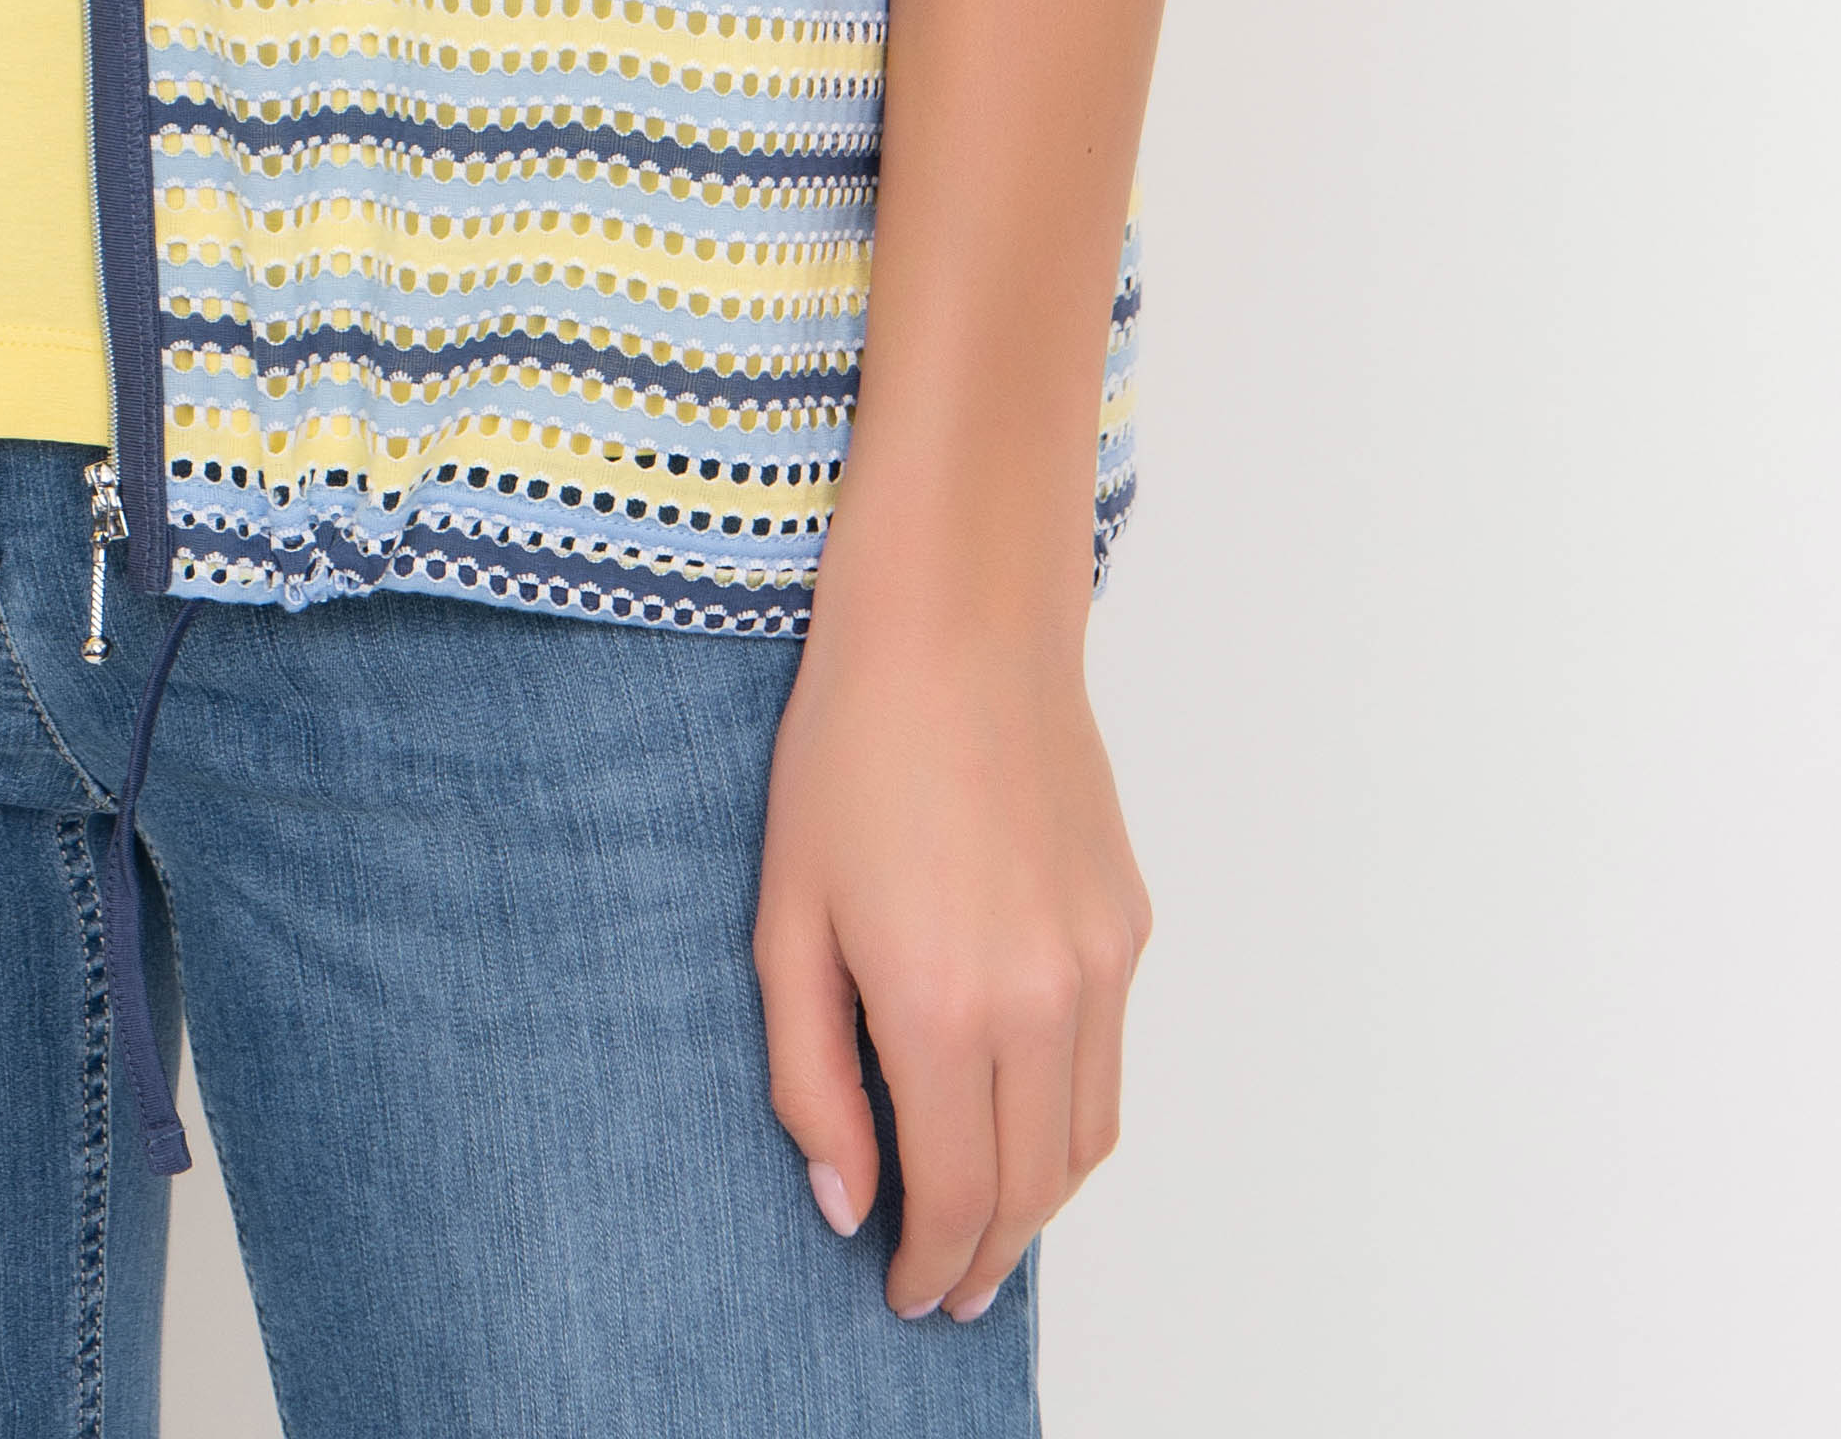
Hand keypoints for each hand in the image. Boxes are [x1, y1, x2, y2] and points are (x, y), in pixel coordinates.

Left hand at [753, 568, 1151, 1321]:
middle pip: (1031, 1191)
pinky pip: (1109, 1061)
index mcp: (942, 1006)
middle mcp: (1041, 1000)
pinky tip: (1018, 1109)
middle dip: (984, 1256)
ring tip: (983, 1221)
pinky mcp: (1130, 925)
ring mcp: (1100, 963)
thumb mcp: (786, 917)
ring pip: (1087, 1140)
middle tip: (944, 1285)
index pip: (954, 1198)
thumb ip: (808, 1076)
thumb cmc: (847, 752)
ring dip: (1038, 1201)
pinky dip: (1070, 1116)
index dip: (928, 1264)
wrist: (955, 623)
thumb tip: (847, 1200)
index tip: (901, 1292)